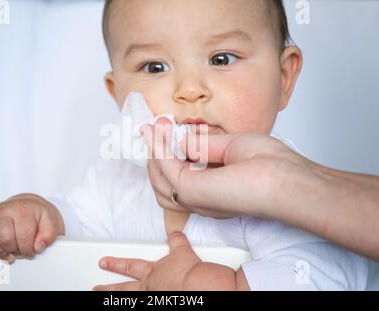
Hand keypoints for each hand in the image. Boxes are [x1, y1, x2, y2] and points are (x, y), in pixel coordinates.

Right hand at [0, 193, 64, 263]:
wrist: (27, 206)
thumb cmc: (37, 216)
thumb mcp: (50, 222)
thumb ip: (49, 234)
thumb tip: (38, 246)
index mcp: (22, 210)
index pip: (23, 237)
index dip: (28, 249)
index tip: (31, 250)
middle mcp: (3, 210)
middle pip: (5, 240)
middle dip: (15, 250)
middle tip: (20, 248)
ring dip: (0, 250)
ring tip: (9, 247)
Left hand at [93, 232, 248, 290]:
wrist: (197, 284)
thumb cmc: (189, 271)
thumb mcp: (182, 250)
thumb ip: (177, 241)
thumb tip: (175, 233)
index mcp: (153, 271)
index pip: (130, 265)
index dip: (115, 263)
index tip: (104, 262)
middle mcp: (150, 286)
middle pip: (123, 288)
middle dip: (108, 288)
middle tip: (96, 288)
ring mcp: (152, 297)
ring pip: (129, 300)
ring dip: (116, 300)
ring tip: (105, 299)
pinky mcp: (160, 304)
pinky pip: (141, 306)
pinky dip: (132, 303)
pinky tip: (129, 304)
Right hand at [142, 119, 310, 218]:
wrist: (287, 180)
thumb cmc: (273, 167)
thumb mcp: (232, 146)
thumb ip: (204, 145)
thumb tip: (180, 139)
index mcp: (212, 190)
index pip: (179, 177)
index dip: (168, 154)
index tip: (164, 130)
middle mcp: (201, 198)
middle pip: (163, 182)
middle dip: (156, 154)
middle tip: (155, 128)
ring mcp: (194, 196)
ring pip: (159, 179)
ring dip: (154, 151)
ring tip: (154, 129)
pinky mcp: (191, 190)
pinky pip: (164, 167)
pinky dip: (158, 148)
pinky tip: (159, 132)